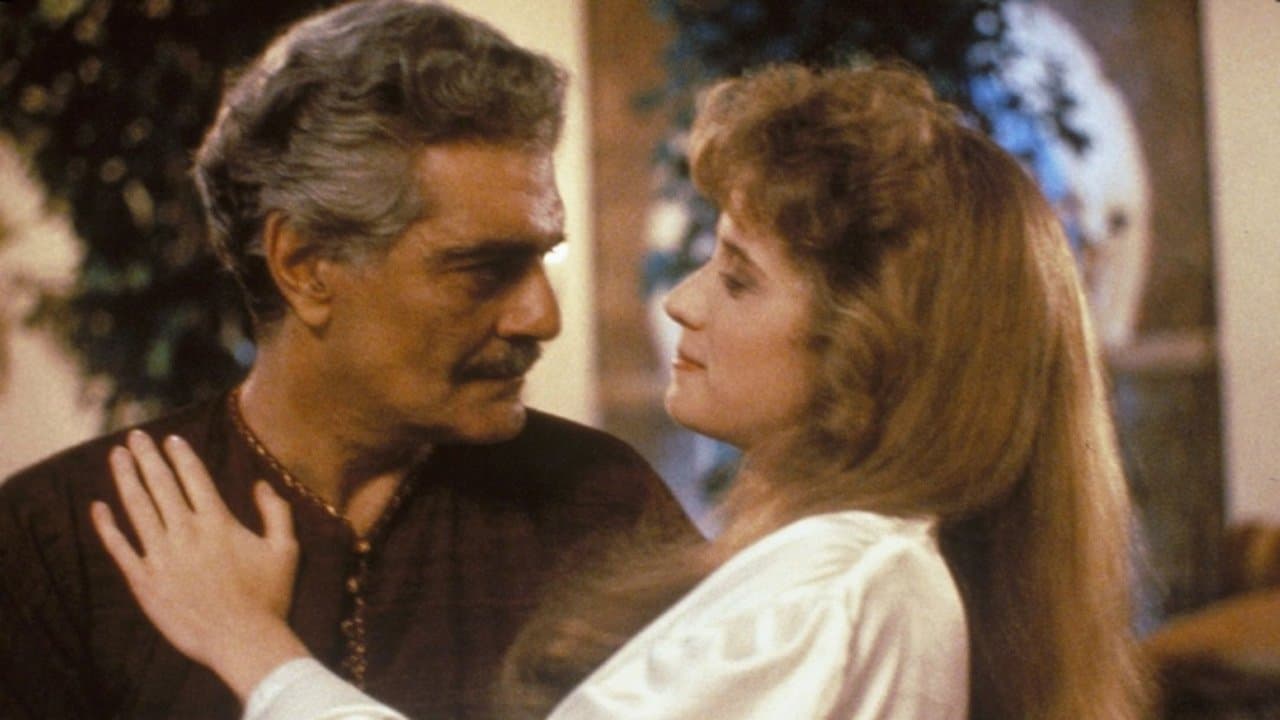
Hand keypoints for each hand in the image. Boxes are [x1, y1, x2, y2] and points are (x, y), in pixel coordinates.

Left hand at [91, 430, 308, 700]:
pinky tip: (98, 507)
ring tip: (117, 456)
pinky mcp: (145, 583)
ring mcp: (161, 557)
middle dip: (147, 457)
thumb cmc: (269, 598)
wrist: (244, 642)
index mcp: (218, 523)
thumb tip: (261, 482)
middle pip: (161, 485)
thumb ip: (275, 511)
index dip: (181, 456)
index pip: (194, 478)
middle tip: (135, 436)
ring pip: (138, 509)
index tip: (170, 439)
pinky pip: (120, 549)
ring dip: (126, 479)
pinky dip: (107, 527)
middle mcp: (186, 533)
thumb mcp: (286, 549)